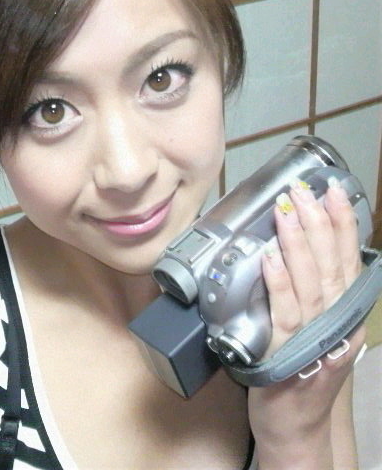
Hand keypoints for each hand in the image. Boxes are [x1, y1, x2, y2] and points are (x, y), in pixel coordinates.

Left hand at [248, 178, 365, 468]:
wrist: (295, 428)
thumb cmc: (304, 371)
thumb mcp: (320, 327)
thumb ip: (317, 292)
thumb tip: (304, 245)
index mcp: (346, 312)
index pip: (348, 259)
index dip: (343, 223)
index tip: (333, 190)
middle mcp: (336, 323)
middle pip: (331, 265)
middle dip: (319, 223)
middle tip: (304, 190)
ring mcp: (313, 339)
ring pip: (310, 284)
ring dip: (299, 244)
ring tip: (288, 210)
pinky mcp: (283, 355)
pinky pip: (283, 314)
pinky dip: (278, 283)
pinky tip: (270, 257)